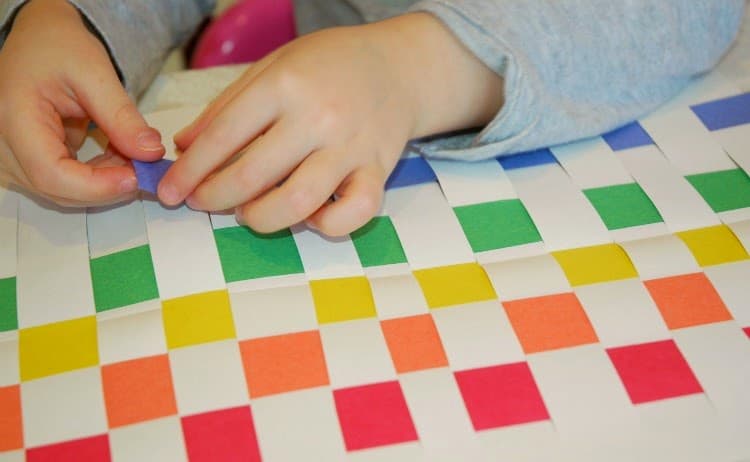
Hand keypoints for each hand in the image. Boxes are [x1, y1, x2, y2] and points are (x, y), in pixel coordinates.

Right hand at [0, 0, 163, 205]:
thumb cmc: (57, 46)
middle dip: (106, 185)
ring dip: (104, 180)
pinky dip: (97, 174)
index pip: (50, 173)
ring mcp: (15, 156)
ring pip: (64, 191)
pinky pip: (67, 181)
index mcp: (13, 119)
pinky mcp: (31, 160)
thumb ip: (122, 116)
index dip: (96, 186)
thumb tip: (150, 152)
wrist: (41, 38)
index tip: (135, 178)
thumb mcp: (94, 73)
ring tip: (131, 152)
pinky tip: (118, 153)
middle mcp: (4, 144)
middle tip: (145, 166)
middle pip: (57, 189)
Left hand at [162, 13, 502, 234]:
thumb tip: (184, 146)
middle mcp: (319, 117)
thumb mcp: (272, 67)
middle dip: (215, 198)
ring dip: (261, 218)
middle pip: (253, 175)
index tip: (170, 190)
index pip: (223, 135)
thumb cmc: (328, 65)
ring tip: (248, 213)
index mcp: (286, 84)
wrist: (399, 66)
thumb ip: (227, 106)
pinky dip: (327, 225)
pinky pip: (355, 213)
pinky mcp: (380, 171)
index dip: (190, 170)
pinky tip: (310, 218)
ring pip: (299, 202)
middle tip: (202, 202)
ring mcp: (352, 147)